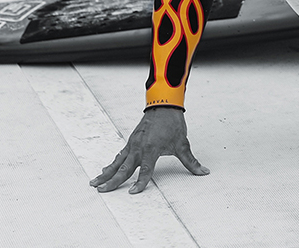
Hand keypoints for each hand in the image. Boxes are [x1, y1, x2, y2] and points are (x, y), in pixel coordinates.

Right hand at [90, 107, 208, 193]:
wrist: (164, 106)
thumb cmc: (172, 124)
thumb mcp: (183, 144)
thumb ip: (191, 161)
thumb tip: (203, 172)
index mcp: (151, 149)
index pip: (145, 170)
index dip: (140, 182)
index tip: (133, 192)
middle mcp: (139, 147)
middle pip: (124, 168)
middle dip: (113, 180)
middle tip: (102, 190)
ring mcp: (133, 144)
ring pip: (117, 162)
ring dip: (106, 173)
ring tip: (95, 183)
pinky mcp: (131, 141)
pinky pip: (119, 155)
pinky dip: (112, 164)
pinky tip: (105, 170)